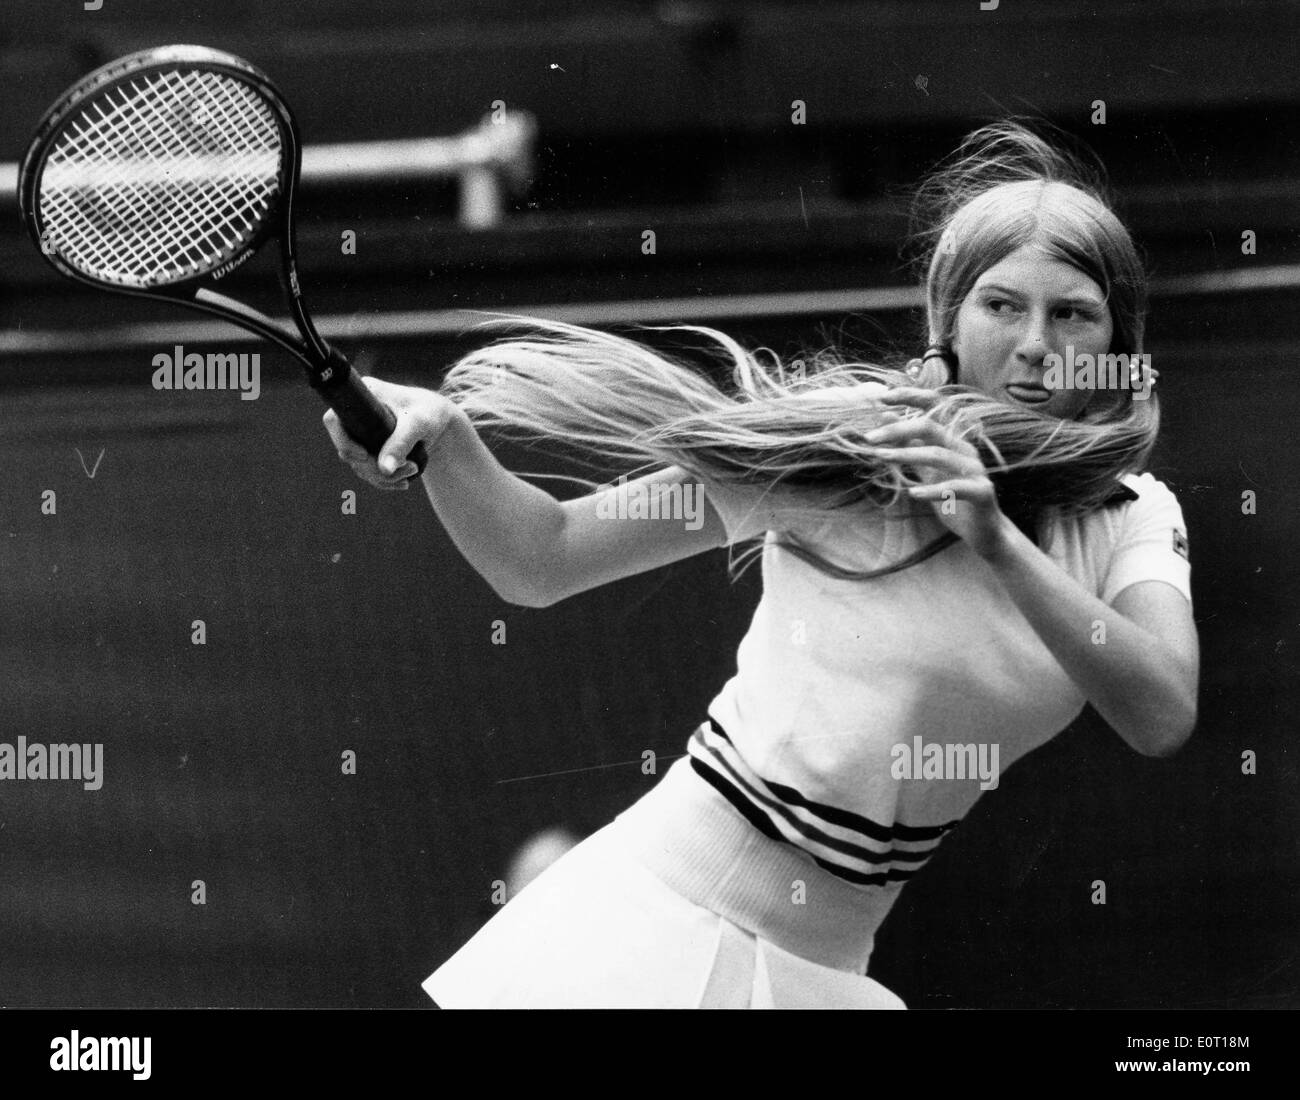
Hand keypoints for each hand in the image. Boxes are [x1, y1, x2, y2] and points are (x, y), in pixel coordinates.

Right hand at [323, 376, 461, 490]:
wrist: (442, 421)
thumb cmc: (430, 412)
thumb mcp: (418, 424)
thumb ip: (402, 443)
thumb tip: (385, 470)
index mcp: (362, 397)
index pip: (334, 421)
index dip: (342, 441)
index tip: (365, 455)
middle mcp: (357, 415)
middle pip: (347, 450)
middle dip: (374, 466)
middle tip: (408, 468)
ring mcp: (362, 433)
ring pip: (358, 464)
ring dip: (382, 476)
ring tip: (412, 470)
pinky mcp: (370, 448)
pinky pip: (368, 471)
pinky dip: (384, 480)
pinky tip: (403, 483)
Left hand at [869, 383, 1009, 557]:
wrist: (983, 531)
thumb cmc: (952, 498)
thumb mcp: (925, 470)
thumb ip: (909, 445)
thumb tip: (886, 416)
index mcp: (953, 440)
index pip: (935, 407)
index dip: (911, 397)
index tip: (883, 397)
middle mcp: (965, 449)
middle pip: (931, 427)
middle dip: (898, 429)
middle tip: (869, 438)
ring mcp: (975, 470)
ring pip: (939, 455)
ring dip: (907, 454)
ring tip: (881, 457)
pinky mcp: (982, 492)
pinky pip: (957, 487)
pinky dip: (933, 490)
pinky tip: (913, 493)